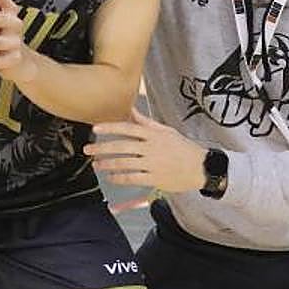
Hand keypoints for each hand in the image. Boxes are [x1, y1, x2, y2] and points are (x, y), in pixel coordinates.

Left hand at [87, 108, 207, 191]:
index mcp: (154, 134)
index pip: (128, 128)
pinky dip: (119, 177)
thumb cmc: (182, 147)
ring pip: (124, 163)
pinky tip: (110, 177)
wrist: (200, 167)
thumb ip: (146, 122)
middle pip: (122, 147)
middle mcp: (151, 148)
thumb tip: (131, 110)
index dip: (110, 127)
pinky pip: (132, 178)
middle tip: (88, 149)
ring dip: (107, 164)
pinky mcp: (154, 178)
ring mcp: (152, 164)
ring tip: (96, 164)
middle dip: (102, 148)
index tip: (95, 128)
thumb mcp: (166, 131)